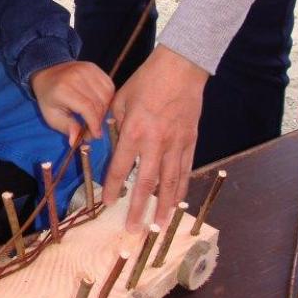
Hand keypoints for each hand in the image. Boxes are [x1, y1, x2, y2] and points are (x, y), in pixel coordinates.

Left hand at [30, 60, 114, 145]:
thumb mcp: (52, 116)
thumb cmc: (49, 98)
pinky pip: (109, 86)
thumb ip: (66, 127)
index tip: (96, 135)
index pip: (87, 108)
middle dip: (99, 120)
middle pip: (98, 102)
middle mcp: (76, 76)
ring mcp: (87, 69)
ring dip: (105, 110)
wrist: (47, 73)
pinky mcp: (94, 67)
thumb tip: (75, 141)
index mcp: (63, 89)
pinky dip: (108, 98)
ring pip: (106, 94)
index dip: (94, 123)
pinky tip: (100, 105)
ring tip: (96, 117)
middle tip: (93, 129)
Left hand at [104, 46, 208, 230]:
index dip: (113, 187)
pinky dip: (181, 189)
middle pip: (146, 183)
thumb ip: (113, 124)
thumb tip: (106, 142)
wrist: (180, 68)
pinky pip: (185, 170)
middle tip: (134, 229)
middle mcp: (155, 142)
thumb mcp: (119, 100)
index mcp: (134, 131)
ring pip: (170, 182)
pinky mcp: (191, 141)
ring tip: (159, 226)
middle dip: (139, 208)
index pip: (121, 167)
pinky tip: (178, 202)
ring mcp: (176, 144)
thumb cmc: (146, 81)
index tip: (108, 203)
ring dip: (164, 207)